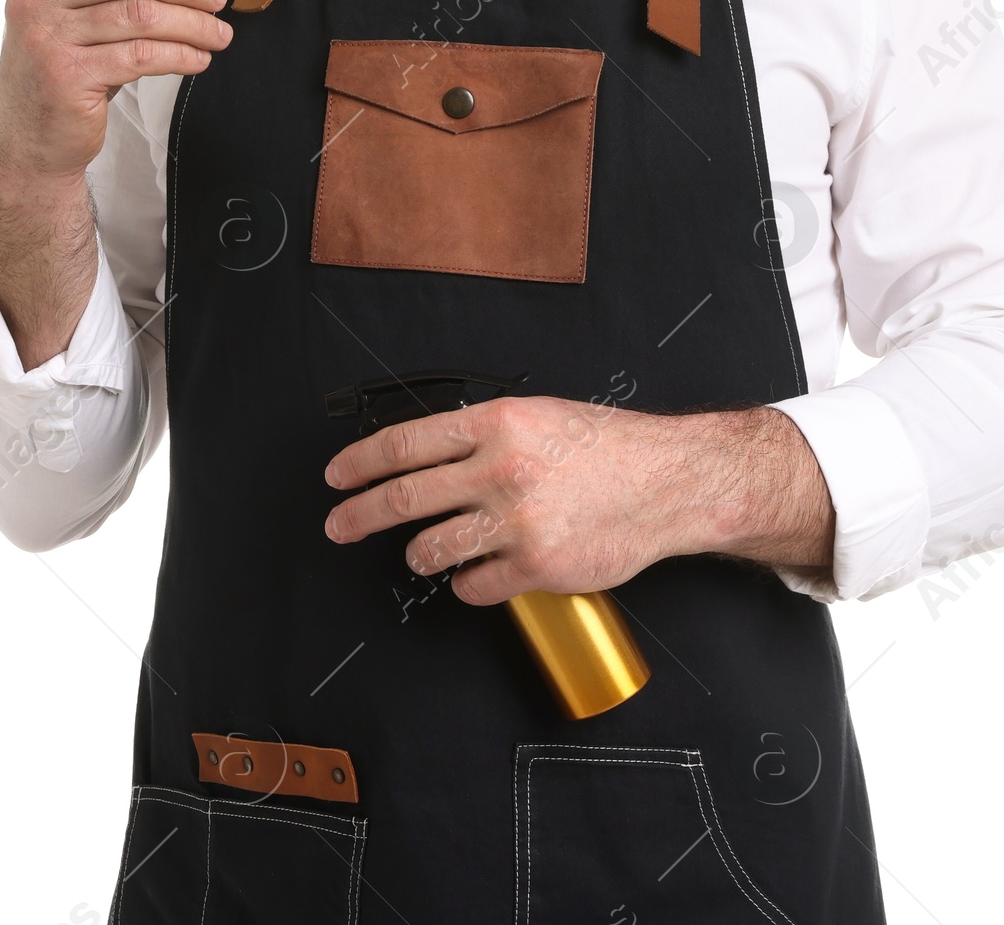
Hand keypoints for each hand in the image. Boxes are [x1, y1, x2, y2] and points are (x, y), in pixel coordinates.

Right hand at [0, 0, 230, 181]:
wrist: (31, 135)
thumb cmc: (65, 65)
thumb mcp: (80, 8)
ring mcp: (47, 34)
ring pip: (142, 14)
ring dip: (193, 24)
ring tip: (217, 34)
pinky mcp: (66, 74)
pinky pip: (141, 55)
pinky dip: (180, 55)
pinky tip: (197, 58)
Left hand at [323, 396, 834, 604]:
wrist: (666, 482)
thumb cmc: (606, 447)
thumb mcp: (539, 417)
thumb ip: (483, 436)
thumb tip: (425, 458)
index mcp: (497, 424)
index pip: (406, 444)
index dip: (360, 462)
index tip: (336, 478)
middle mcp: (500, 469)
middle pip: (404, 498)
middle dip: (360, 516)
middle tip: (338, 527)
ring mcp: (516, 521)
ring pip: (432, 549)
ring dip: (421, 555)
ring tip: (428, 552)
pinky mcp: (535, 567)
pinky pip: (473, 586)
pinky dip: (468, 584)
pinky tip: (480, 572)